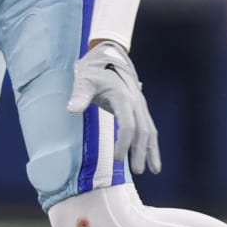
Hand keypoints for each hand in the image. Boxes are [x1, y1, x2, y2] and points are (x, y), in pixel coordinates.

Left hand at [67, 41, 161, 174]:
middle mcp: (135, 101)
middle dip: (141, 152)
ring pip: (150, 130)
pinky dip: (152, 144)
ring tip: (154, 170)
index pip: (128, 124)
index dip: (124, 143)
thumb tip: (72, 110)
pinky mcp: (140, 108)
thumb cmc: (93, 69)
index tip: (117, 159)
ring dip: (151, 150)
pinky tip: (153, 158)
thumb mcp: (83, 79)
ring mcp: (140, 104)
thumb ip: (79, 94)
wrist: (107, 55)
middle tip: (137, 171)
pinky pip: (149, 128)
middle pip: (142, 130)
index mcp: (122, 96)